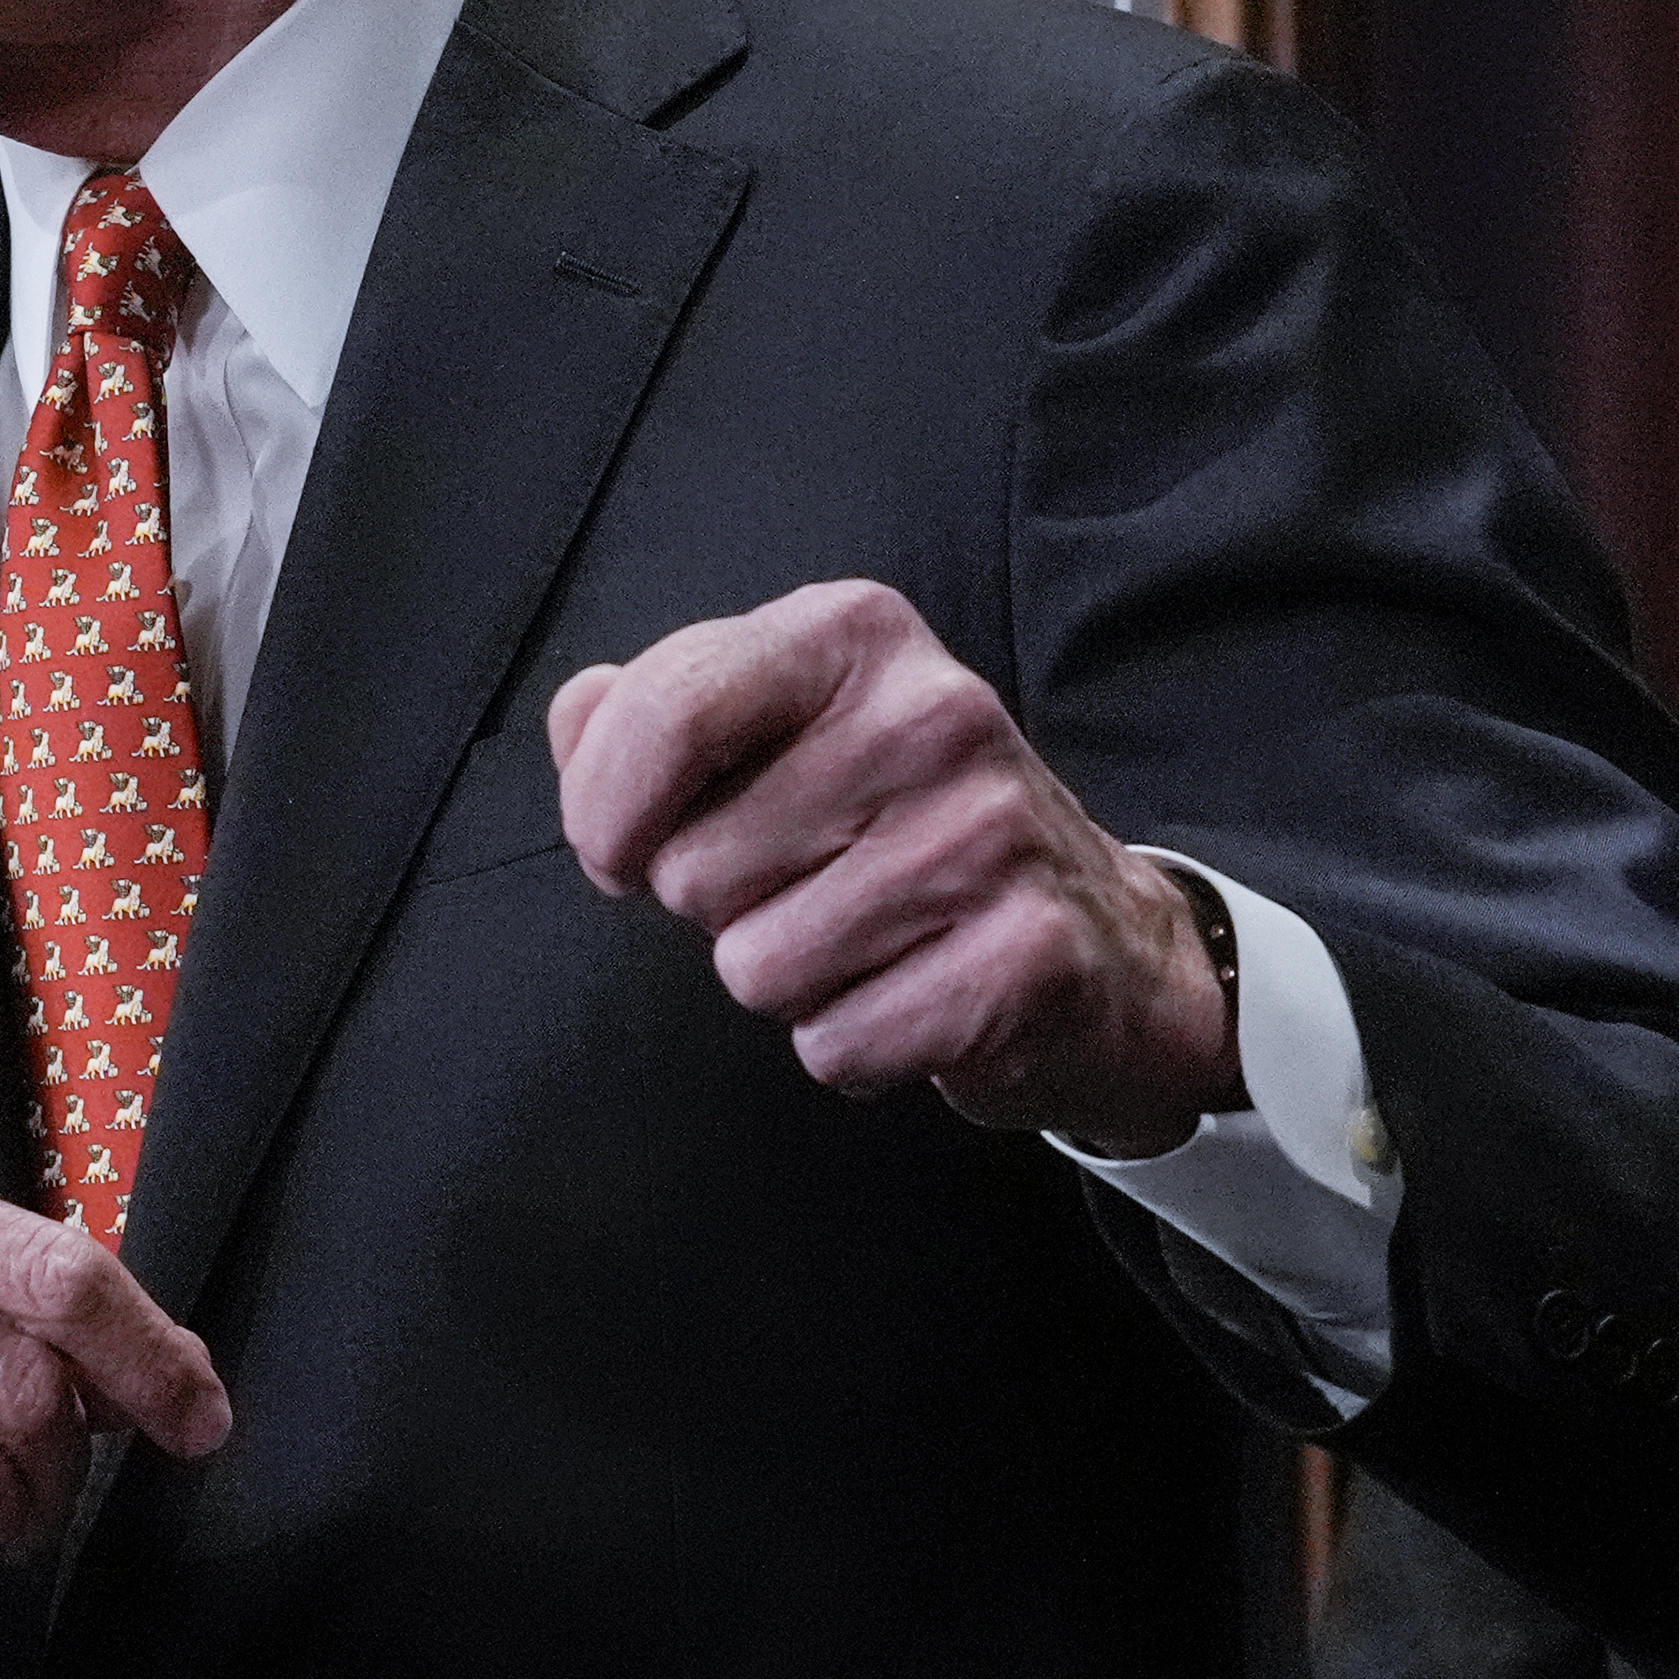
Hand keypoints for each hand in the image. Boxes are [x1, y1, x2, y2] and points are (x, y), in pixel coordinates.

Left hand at [547, 578, 1238, 1156]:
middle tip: (811, 885)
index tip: (619, 851)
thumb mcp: (779, 731)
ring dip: (789, 981)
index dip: (605, 812)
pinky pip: (837, 1044)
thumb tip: (581, 716)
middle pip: (694, 869)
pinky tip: (912, 994)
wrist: (1097, 937)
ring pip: (758, 969)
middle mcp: (934, 712)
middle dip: (722, 906)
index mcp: (854, 632)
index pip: (668, 713)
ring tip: (866, 939)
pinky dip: (853, 1046)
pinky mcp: (1029, 956)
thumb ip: (654, 715)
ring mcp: (993, 833)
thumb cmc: (894, 827)